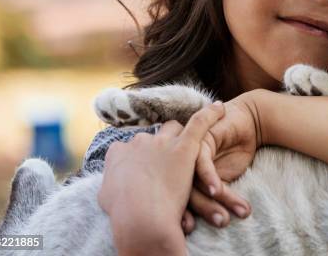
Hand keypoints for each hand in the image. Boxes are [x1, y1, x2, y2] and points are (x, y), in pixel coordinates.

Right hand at [98, 102, 224, 255]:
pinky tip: (220, 108)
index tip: (144, 170)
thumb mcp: (107, 199)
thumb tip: (111, 188)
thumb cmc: (123, 215)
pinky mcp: (184, 146)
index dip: (139, 158)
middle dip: (158, 148)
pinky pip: (199, 122)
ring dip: (179, 135)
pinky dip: (211, 114)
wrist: (140, 219)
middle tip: (167, 164)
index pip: (130, 148)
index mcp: (118, 153)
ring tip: (188, 143)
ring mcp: (162, 143)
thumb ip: (111, 186)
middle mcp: (139, 142)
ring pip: (173, 128)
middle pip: (152, 138)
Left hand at [180, 90, 263, 231]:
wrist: (247, 123)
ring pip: (194, 181)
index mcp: (177, 173)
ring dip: (210, 201)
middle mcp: (179, 163)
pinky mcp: (201, 140)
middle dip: (203, 211)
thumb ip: (210, 193)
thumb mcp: (221, 177)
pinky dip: (210, 178)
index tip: (192, 229)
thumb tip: (208, 220)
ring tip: (224, 218)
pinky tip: (218, 191)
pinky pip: (202, 163)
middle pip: (182, 192)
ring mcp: (188, 151)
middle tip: (219, 223)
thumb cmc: (232, 151)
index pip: (174, 198)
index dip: (183, 216)